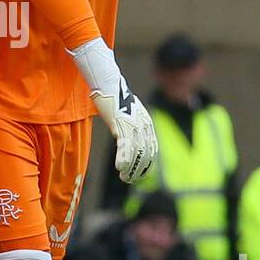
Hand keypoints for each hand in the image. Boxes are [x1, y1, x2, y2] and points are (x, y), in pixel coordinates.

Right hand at [67, 38, 157, 182]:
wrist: (107, 80)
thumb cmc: (114, 95)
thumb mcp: (127, 110)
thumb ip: (129, 122)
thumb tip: (125, 134)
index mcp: (146, 123)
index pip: (152, 149)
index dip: (146, 164)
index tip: (138, 174)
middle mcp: (143, 125)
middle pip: (146, 153)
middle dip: (139, 170)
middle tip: (129, 179)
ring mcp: (133, 124)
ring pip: (137, 152)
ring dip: (132, 168)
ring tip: (124, 177)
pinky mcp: (121, 123)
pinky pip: (125, 145)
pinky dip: (124, 158)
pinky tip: (119, 167)